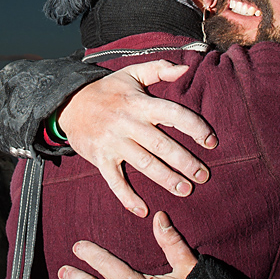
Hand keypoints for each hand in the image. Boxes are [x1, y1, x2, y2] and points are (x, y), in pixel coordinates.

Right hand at [58, 60, 216, 215]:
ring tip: (185, 190)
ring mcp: (113, 143)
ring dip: (166, 179)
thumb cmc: (106, 90)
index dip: (195, 127)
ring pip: (144, 164)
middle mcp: (128, 124)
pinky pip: (115, 181)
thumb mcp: (131, 73)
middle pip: (162, 145)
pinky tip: (143, 210)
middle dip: (185, 162)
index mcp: (140, 104)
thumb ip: (159, 69)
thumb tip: (187, 68)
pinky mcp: (100, 159)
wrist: (68, 104)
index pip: (174, 114)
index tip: (211, 142)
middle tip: (204, 175)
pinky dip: (127, 197)